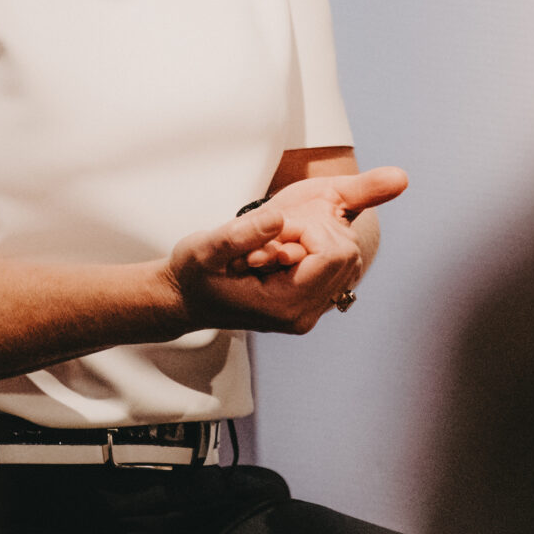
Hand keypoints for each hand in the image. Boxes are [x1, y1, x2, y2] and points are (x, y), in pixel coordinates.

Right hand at [167, 166, 406, 333]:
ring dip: (320, 239)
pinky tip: (287, 247)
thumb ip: (242, 234)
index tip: (275, 226)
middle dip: (317, 232)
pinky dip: (320, 249)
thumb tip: (280, 218)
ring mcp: (308, 312)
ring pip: (348, 262)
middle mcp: (303, 315)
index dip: (309, 229)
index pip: (331, 256)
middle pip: (347, 258)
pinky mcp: (308, 305)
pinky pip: (338, 270)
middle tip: (275, 233)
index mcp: (284, 306)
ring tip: (277, 242)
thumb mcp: (204, 249)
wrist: (185, 301)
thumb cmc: (191, 275)